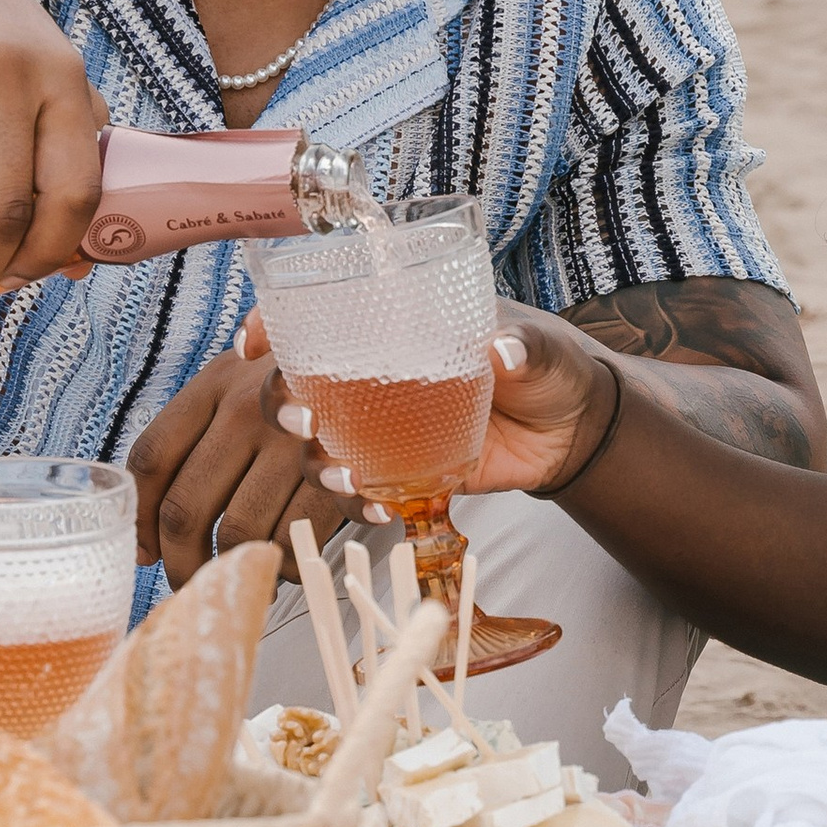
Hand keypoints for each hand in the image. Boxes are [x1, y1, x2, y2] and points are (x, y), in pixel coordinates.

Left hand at [130, 339, 350, 583]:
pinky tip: (290, 559)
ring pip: (238, 532)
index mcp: (217, 384)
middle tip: (188, 581)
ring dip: (234, 566)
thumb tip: (148, 538)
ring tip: (243, 572)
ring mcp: (294, 442)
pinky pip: (295, 540)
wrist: (391, 354)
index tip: (145, 551)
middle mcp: (249, 409)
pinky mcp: (339, 473)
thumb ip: (197, 433)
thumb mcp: (249, 381)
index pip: (152, 459)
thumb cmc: (311, 382)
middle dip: (181, 562)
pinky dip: (288, 563)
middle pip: (186, 508)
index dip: (141, 518)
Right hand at [260, 304, 618, 522]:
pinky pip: (361, 490)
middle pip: (296, 386)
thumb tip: (503, 351)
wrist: (575, 429)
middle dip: (279, 404)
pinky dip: (359, 503)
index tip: (251, 343)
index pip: (317, 316)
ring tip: (347, 476)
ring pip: (317, 446)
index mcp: (394, 325)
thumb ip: (523, 346)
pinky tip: (380, 510)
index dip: (271, 324)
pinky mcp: (403, 471)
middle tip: (303, 421)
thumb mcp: (541, 345)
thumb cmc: (550, 365)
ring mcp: (383, 427)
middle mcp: (373, 374)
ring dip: (315, 463)